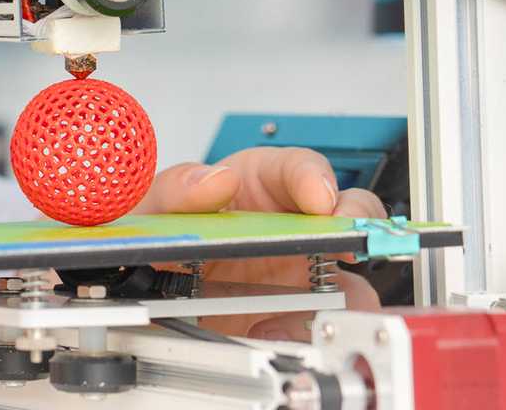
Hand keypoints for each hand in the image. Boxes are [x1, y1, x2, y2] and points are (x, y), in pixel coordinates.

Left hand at [133, 146, 387, 339]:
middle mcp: (289, 227)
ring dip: (346, 297)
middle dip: (354, 229)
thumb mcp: (154, 209)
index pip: (298, 168)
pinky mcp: (294, 316)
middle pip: (346, 219)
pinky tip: (276, 336)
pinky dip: (310, 336)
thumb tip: (213, 180)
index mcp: (258, 185)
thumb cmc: (162, 236)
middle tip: (343, 246)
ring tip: (314, 310)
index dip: (313, 178)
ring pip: (350, 280)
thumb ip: (174, 190)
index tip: (317, 197)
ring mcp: (298, 273)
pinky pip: (321, 328)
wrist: (151, 295)